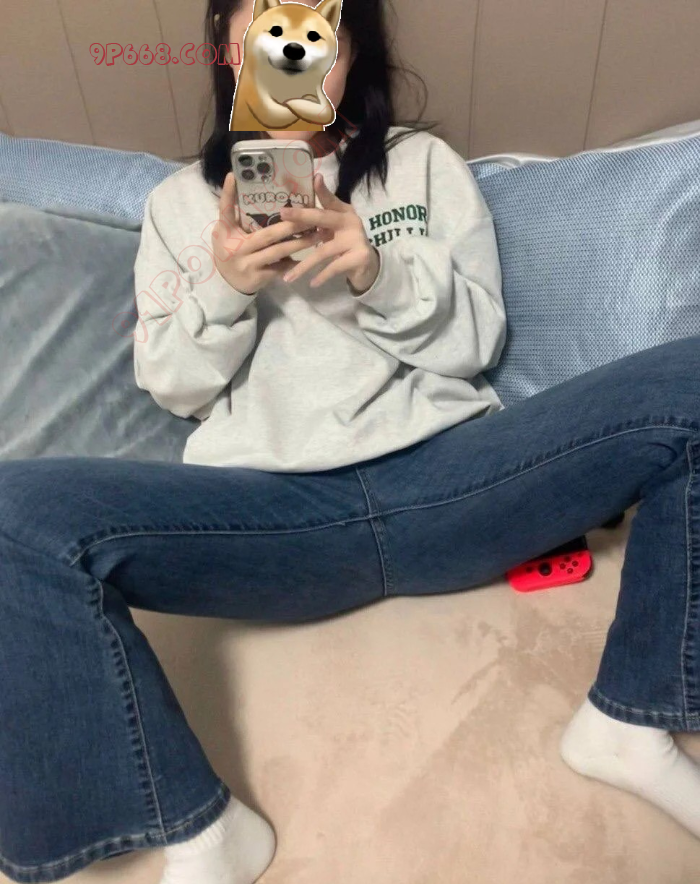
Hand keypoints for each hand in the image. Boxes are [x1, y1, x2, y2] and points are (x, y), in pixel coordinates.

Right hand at [211, 173, 322, 294]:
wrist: (227, 284)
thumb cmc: (228, 251)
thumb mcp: (225, 232)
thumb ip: (233, 214)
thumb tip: (241, 186)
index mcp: (226, 232)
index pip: (225, 209)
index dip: (228, 193)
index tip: (233, 175)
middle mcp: (237, 247)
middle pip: (267, 234)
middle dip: (291, 225)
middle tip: (310, 216)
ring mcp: (248, 264)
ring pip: (278, 252)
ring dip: (299, 243)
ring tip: (317, 235)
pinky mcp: (259, 277)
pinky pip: (280, 268)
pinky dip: (293, 262)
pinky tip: (308, 256)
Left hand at [279, 173, 380, 293]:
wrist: (368, 266)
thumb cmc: (345, 244)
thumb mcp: (334, 229)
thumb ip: (320, 218)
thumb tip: (298, 205)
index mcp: (343, 212)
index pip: (330, 199)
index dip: (322, 189)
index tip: (315, 178)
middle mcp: (351, 221)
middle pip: (323, 218)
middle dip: (302, 216)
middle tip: (283, 214)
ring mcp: (357, 239)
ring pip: (323, 251)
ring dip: (304, 266)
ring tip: (288, 277)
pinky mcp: (359, 256)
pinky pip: (335, 267)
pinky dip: (322, 276)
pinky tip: (312, 283)